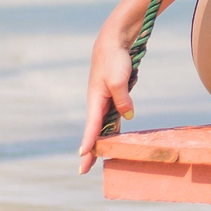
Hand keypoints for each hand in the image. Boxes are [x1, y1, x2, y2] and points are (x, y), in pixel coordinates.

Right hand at [79, 29, 136, 173]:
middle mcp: (98, 103)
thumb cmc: (114, 58)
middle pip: (94, 131)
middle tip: (83, 170)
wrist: (114, 41)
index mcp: (95, 99)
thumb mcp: (120, 79)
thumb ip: (123, 99)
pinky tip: (114, 139)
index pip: (92, 126)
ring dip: (100, 143)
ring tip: (94, 160)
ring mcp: (105, 100)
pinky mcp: (114, 96)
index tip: (83, 158)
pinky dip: (111, 129)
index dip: (88, 142)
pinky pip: (113, 117)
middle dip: (89, 150)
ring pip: (103, 126)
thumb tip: (127, 116)